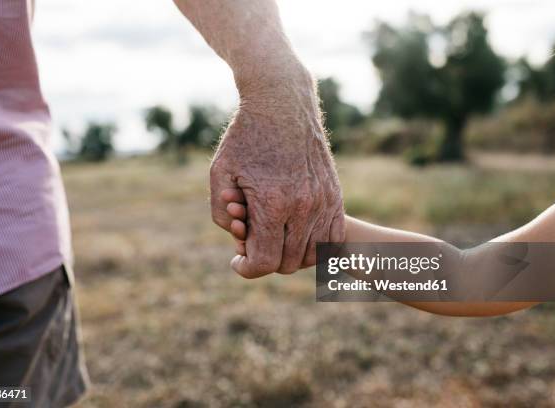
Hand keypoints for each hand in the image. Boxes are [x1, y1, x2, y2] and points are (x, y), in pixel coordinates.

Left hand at [210, 70, 344, 278]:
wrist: (282, 102)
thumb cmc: (246, 137)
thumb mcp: (219, 172)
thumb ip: (221, 215)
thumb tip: (240, 240)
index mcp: (273, 202)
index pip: (265, 261)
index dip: (247, 268)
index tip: (237, 260)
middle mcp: (304, 206)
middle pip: (288, 263)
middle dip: (265, 259)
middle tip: (252, 239)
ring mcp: (324, 202)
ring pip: (312, 255)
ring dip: (289, 254)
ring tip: (273, 234)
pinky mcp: (335, 196)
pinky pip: (332, 239)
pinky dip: (315, 245)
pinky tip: (295, 232)